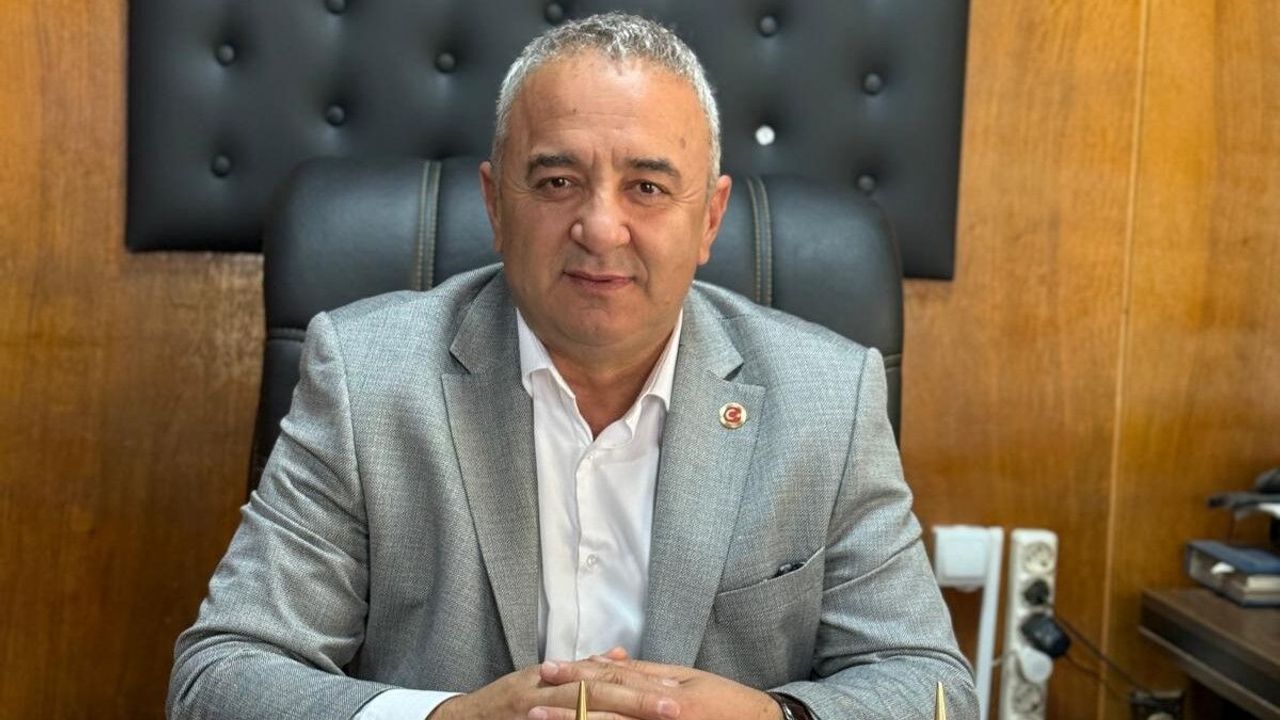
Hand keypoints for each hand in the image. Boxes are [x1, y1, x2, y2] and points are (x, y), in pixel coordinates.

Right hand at [430, 648, 677, 719]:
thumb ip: (583, 669)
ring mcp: (535, 708)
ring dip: (619, 716)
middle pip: (599, 690)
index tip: (675, 689)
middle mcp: (546, 687)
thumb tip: (621, 655)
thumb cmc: (506, 703)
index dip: (641, 682)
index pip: (606, 676)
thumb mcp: (544, 680)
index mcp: (557, 676)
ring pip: (581, 710)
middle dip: (638, 698)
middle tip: (674, 706)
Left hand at [541, 656, 780, 719]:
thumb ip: (645, 673)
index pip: (612, 678)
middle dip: (566, 705)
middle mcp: (658, 716)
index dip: (578, 673)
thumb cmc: (724, 702)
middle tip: (530, 702)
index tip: (548, 669)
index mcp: (662, 692)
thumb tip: (607, 661)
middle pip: (604, 708)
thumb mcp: (685, 680)